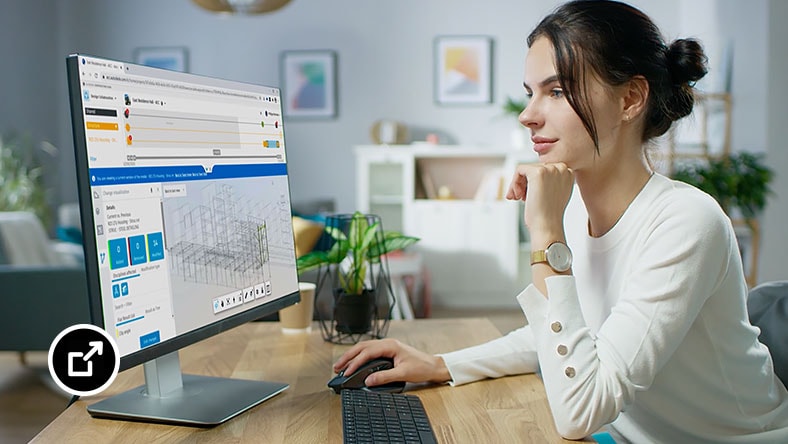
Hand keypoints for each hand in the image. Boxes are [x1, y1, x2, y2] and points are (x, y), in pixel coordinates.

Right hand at [333, 338, 450, 386]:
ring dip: (352, 356)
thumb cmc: (422, 367)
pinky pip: (369, 351)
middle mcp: (387, 343)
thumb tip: (368, 381)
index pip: (367, 353)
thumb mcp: (403, 374)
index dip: (354, 363)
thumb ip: (385, 377)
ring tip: (341, 365)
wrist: (433, 366)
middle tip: (336, 368)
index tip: (346, 372)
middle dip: (348, 357)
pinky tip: (354, 362)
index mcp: (390, 345)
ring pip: (364, 348)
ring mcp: (387, 346)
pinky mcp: (388, 351)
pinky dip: (359, 356)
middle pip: (362, 347)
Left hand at [505, 163, 573, 236]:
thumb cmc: (549, 215)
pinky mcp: (537, 172)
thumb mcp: (555, 194)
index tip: (529, 195)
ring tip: (518, 198)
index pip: (545, 169)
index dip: (534, 182)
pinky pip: (519, 170)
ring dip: (518, 184)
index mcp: (568, 173)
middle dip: (525, 183)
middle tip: (520, 198)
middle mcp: (561, 168)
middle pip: (534, 168)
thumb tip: (536, 176)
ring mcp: (550, 169)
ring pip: (526, 170)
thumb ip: (551, 181)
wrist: (547, 226)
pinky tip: (516, 195)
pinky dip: (514, 182)